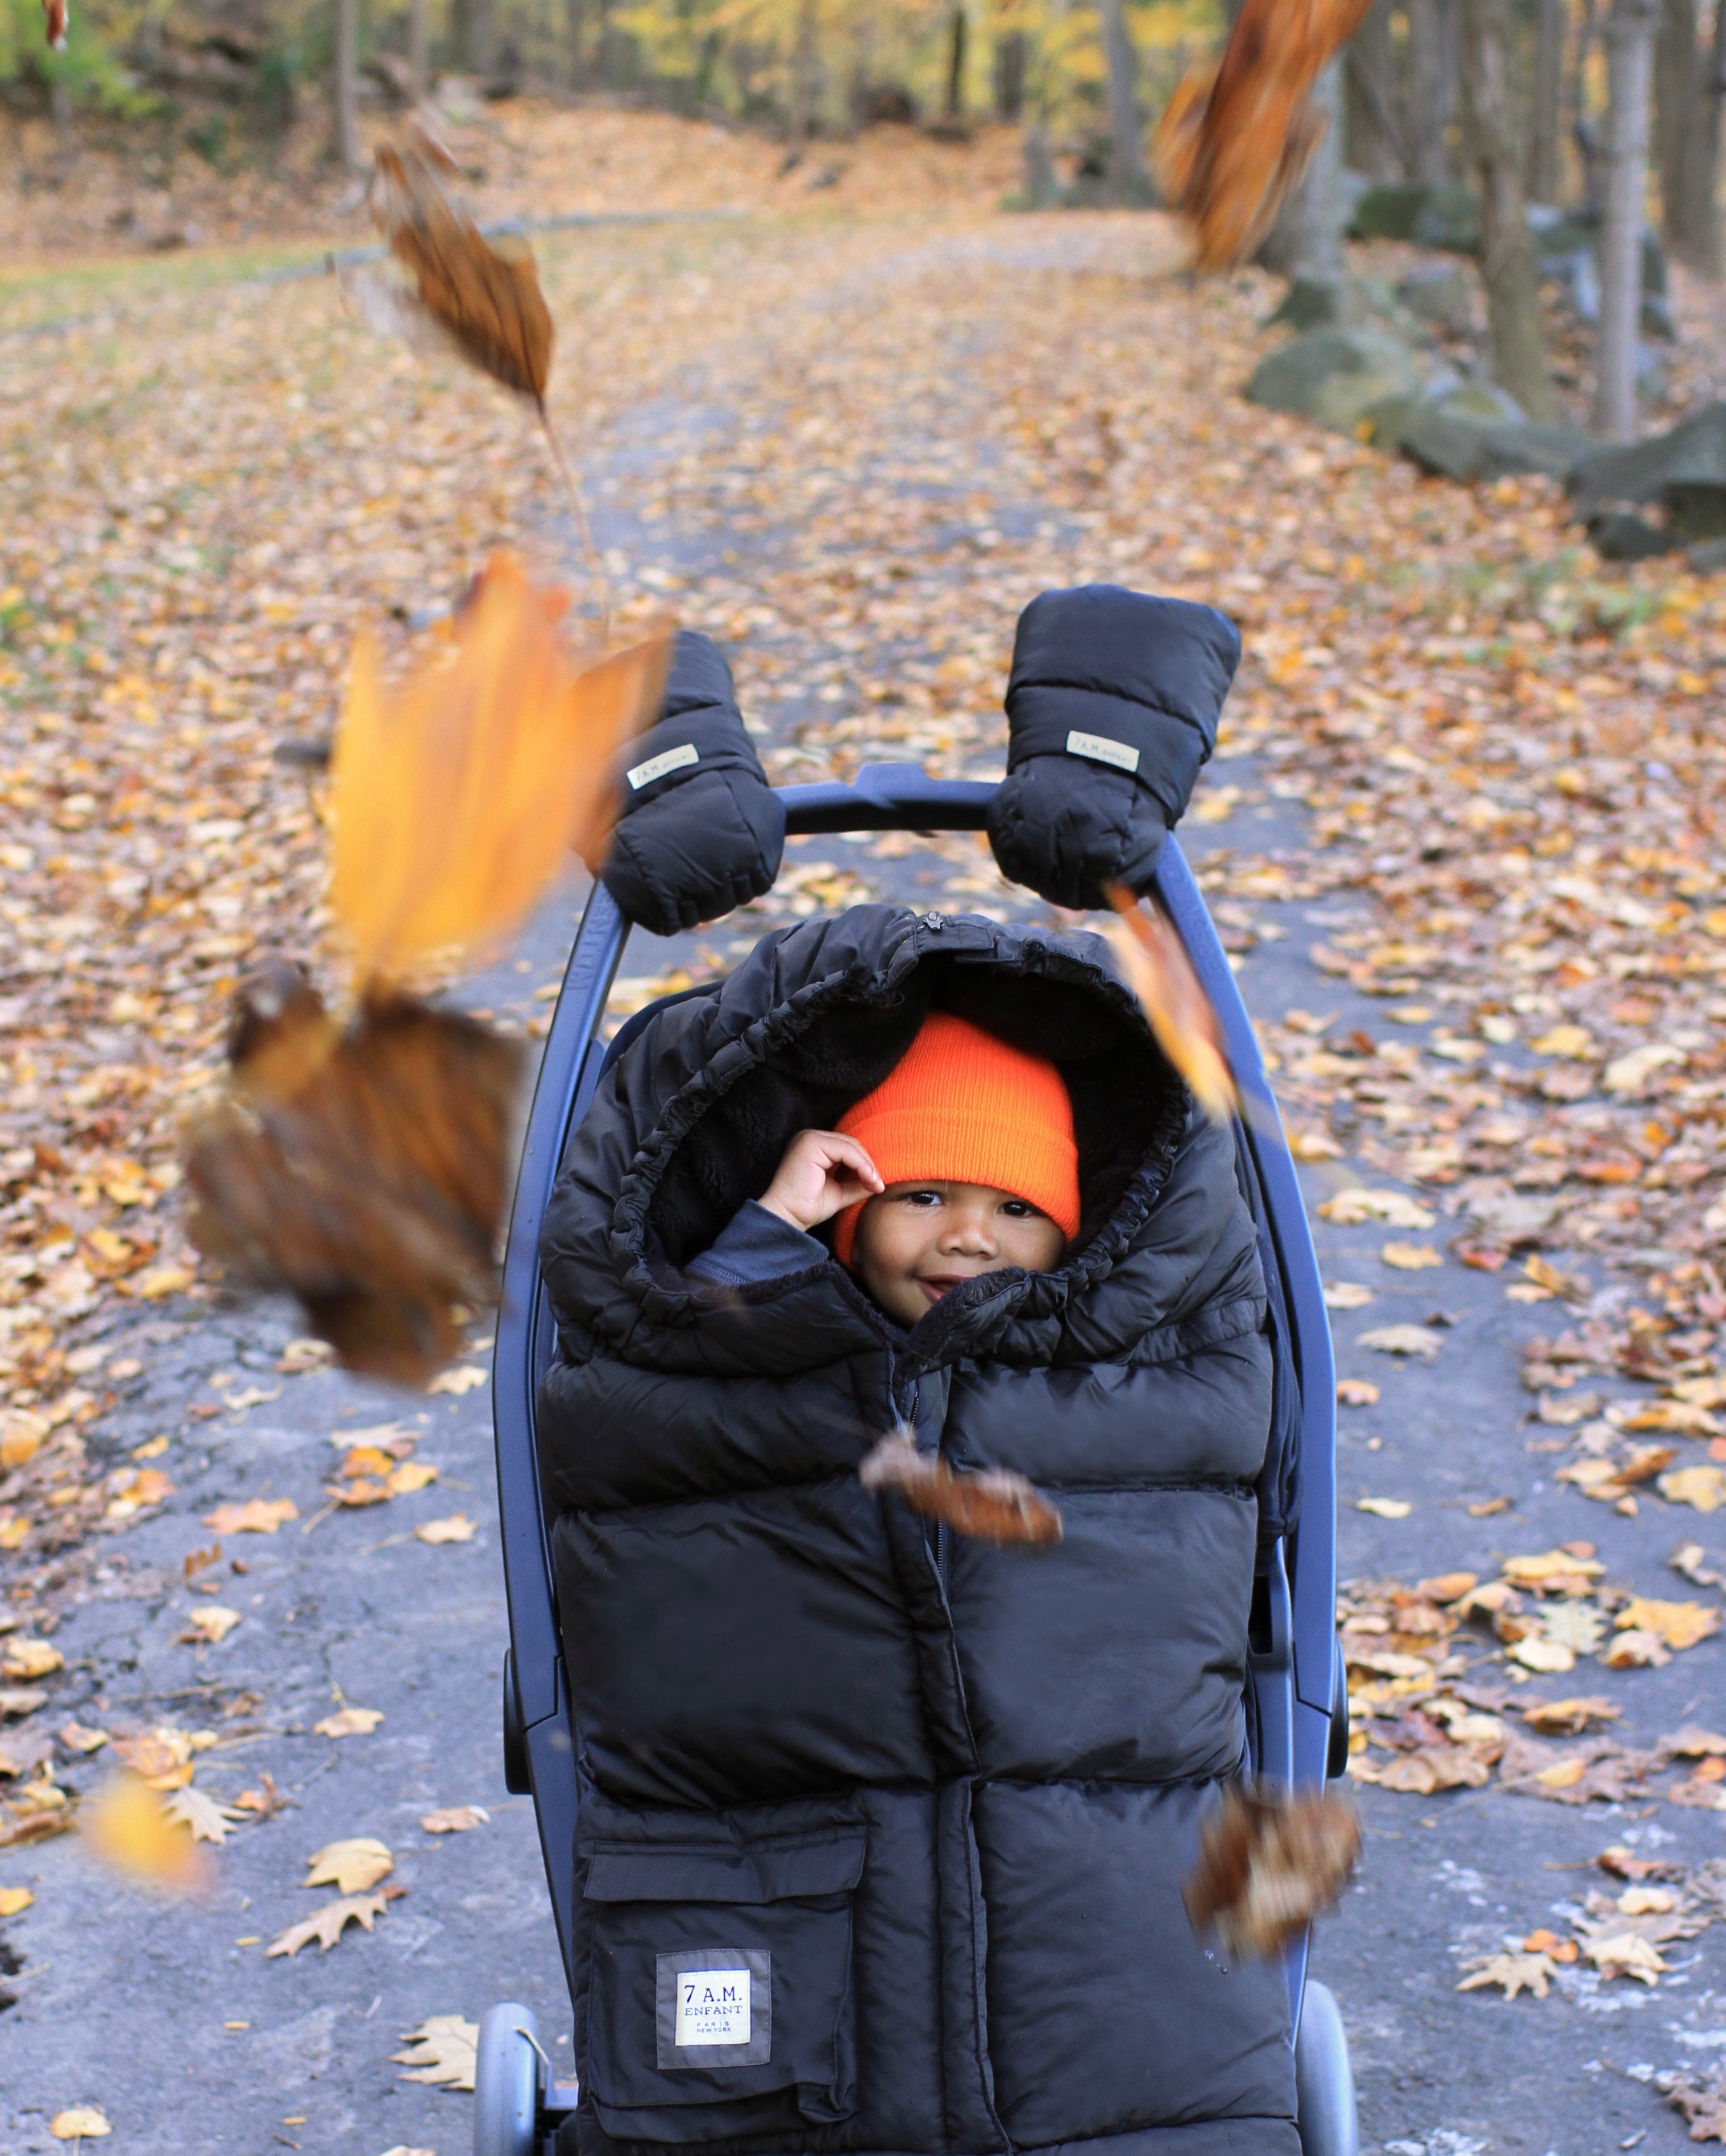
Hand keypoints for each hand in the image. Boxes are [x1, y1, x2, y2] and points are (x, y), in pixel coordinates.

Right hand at [758, 1129, 883, 1232]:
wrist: (787, 1217)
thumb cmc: (807, 1207)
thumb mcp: (839, 1192)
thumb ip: (857, 1183)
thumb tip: (879, 1181)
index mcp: (813, 1146)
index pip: (847, 1148)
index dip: (865, 1165)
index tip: (877, 1185)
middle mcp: (809, 1137)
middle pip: (851, 1144)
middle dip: (868, 1165)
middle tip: (878, 1186)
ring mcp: (809, 1138)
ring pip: (850, 1146)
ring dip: (867, 1166)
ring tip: (875, 1185)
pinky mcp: (811, 1144)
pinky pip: (846, 1150)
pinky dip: (861, 1165)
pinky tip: (868, 1180)